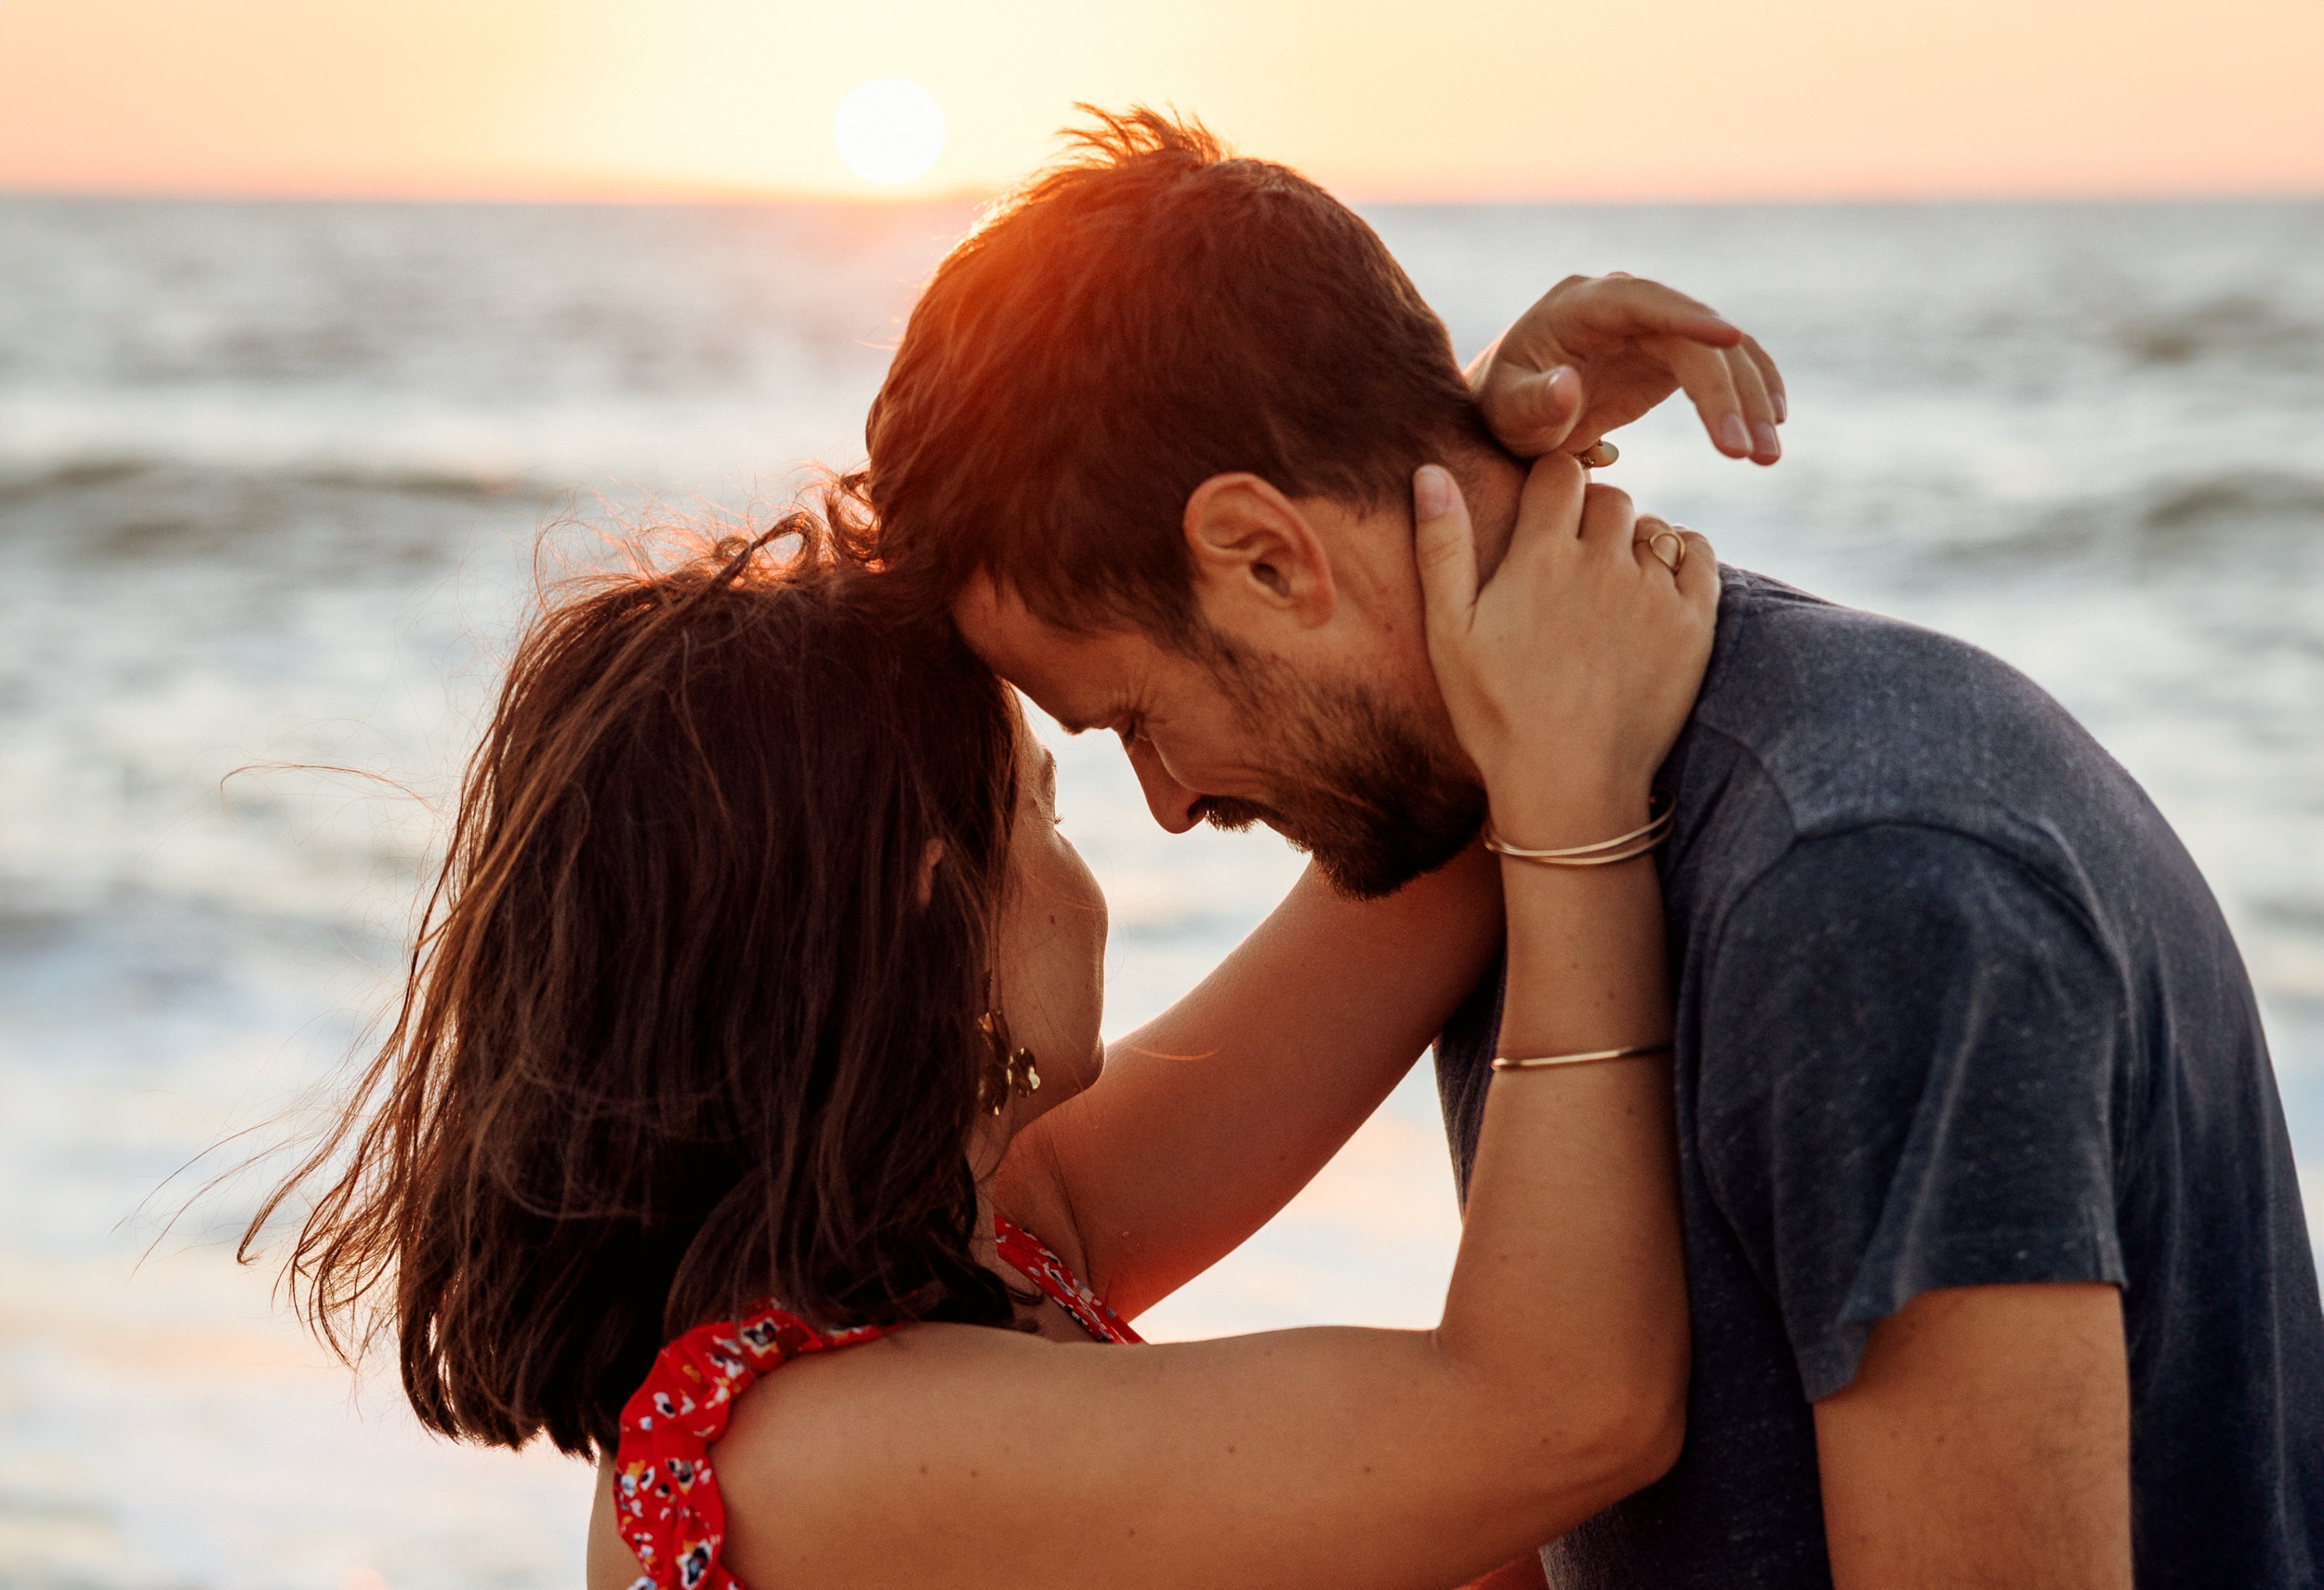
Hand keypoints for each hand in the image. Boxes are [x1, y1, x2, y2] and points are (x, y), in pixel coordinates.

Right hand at [1414, 458, 1716, 838]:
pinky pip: (1697, 554)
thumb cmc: (1496, 714)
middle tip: (1573, 559)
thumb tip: (1430, 471)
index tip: (1543, 512)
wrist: (1569, 786)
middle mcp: (1602, 562)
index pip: (1557, 472)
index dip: (1549, 484)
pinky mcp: (1693, 623)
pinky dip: (1679, 556)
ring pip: (1651, 527)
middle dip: (1590, 514)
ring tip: (1609, 584)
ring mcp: (1653, 592)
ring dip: (1632, 541)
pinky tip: (1654, 585)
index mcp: (1540, 556)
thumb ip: (1442, 547)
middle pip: (1608, 496)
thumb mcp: (1449, 634)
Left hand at [1468, 274, 1785, 465]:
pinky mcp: (1671, 351)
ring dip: (1749, 400)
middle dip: (1728, 391)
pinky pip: (1723, 364)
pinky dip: (1750, 390)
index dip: (1687, 316)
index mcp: (1580, 306)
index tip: (1730, 339)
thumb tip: (1568, 385)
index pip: (1642, 300)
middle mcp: (1625, 304)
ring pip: (1719, 352)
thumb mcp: (1508, 415)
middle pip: (1692, 336)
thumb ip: (1534, 401)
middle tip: (1749, 452)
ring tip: (1766, 458)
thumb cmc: (1502, 414)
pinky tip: (1773, 427)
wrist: (1511, 418)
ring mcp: (1653, 325)